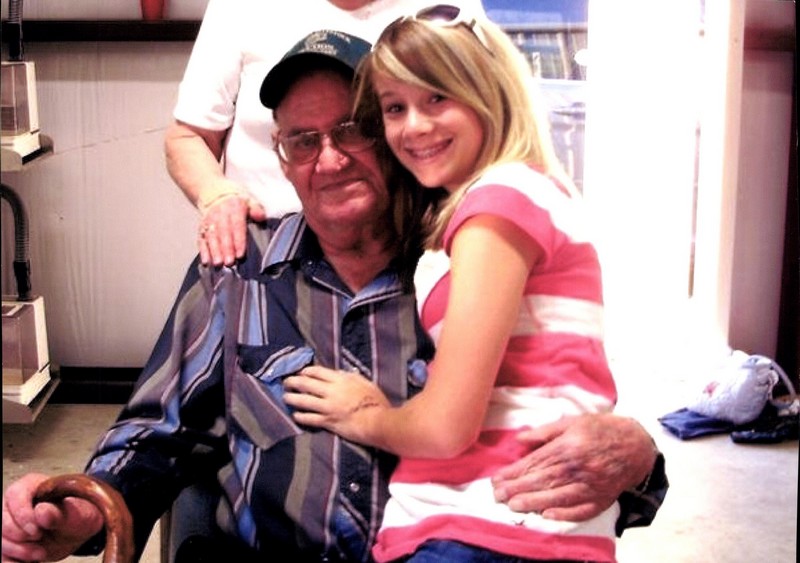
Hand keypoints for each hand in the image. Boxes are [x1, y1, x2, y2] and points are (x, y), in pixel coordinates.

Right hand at [2, 473, 103, 561]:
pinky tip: (29, 562)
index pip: (16, 495)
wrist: (77, 532)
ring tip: (41, 554)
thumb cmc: (78, 515)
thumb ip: (60, 512)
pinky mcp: (8, 540)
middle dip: (21, 537)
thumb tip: (42, 511)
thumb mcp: (77, 513)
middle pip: (3, 520)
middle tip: (41, 545)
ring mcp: (9, 521)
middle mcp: (15, 502)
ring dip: (18, 551)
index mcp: (32, 485)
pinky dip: (12, 561)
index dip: (23, 515)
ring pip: (0, 538)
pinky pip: (2, 553)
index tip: (37, 532)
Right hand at [198, 190, 266, 266]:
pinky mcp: (202, 228)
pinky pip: (201, 239)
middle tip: (229, 263)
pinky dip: (203, 251)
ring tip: (218, 264)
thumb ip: (256, 209)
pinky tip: (206, 261)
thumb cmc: (237, 203)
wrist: (215, 194)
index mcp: (234, 208)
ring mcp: (209, 221)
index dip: (238, 241)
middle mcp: (220, 214)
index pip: (236, 225)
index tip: (240, 254)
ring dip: (214, 251)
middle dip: (226, 249)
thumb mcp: (249, 201)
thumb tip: (261, 217)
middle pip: (223, 233)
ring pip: (211, 237)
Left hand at [283, 366, 389, 444]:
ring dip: (292, 398)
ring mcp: (328, 407)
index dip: (306, 371)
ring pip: (304, 401)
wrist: (378, 422)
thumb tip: (338, 373)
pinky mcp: (328, 422)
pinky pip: (309, 419)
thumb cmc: (376, 402)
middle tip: (286, 382)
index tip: (300, 372)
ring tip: (285, 397)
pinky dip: (300, 416)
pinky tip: (295, 415)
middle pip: (306, 384)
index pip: (317, 371)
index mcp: (341, 380)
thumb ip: (350, 377)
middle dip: (293, 382)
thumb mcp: (365, 382)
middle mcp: (331, 392)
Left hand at [491, 414, 656, 520]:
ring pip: (558, 497)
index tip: (497, 479)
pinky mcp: (602, 499)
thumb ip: (545, 431)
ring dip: (534, 502)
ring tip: (514, 505)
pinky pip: (581, 510)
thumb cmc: (600, 430)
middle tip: (498, 495)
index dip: (514, 472)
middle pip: (543, 481)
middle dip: (518, 489)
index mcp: (569, 446)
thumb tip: (519, 438)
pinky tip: (547, 516)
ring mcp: (591, 485)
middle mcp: (578, 467)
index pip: (535, 462)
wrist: (636, 445)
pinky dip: (564, 514)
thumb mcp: (572, 422)